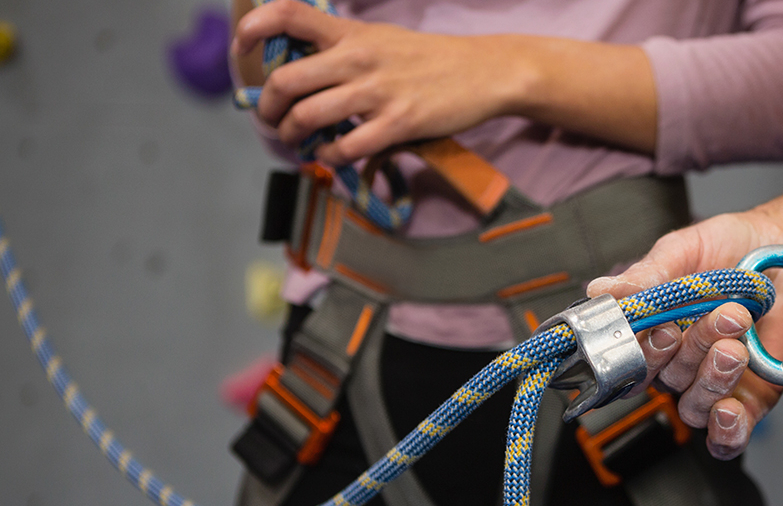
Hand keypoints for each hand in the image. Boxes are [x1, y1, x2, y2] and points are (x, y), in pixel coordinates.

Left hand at [232, 0, 534, 164]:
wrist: (484, 71)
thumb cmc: (429, 60)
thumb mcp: (381, 39)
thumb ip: (341, 49)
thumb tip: (300, 71)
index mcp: (351, 33)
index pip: (287, 14)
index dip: (252, 29)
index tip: (241, 49)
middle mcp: (358, 59)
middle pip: (286, 81)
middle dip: (268, 108)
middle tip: (271, 119)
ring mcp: (377, 93)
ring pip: (309, 118)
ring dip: (294, 136)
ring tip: (299, 141)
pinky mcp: (398, 124)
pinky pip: (346, 148)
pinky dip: (330, 157)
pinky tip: (334, 155)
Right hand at [589, 210, 782, 459]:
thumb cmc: (737, 246)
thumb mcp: (686, 251)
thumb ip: (648, 274)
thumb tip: (603, 290)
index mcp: (656, 329)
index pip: (630, 357)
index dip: (640, 351)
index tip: (661, 327)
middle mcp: (682, 360)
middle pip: (665, 380)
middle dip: (689, 352)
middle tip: (719, 318)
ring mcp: (716, 381)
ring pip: (694, 405)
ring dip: (712, 379)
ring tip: (738, 344)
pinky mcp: (753, 399)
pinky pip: (728, 436)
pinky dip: (726, 432)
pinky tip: (729, 411)